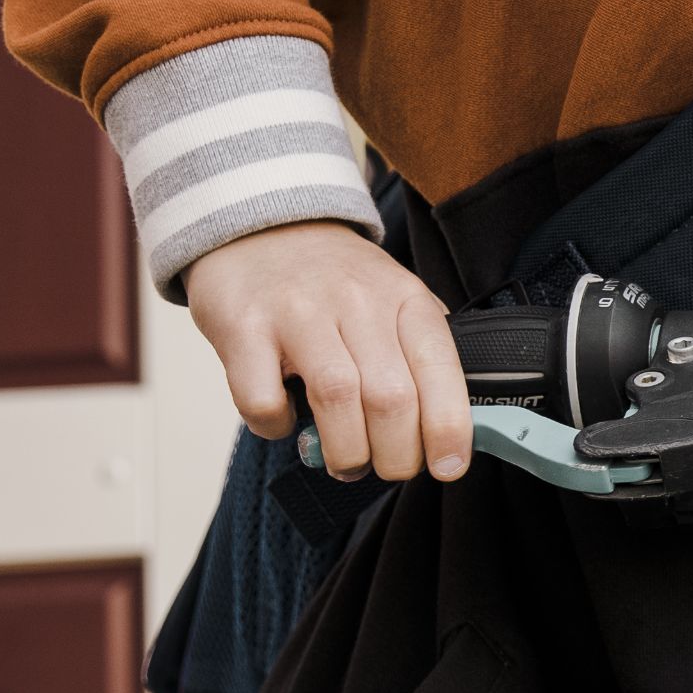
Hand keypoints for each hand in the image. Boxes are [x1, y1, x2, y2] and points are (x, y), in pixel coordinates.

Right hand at [182, 221, 471, 481]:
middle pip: (391, 398)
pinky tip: (285, 421)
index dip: (449, 427)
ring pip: (336, 399)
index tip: (448, 466)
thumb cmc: (333, 281)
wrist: (258, 226)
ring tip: (345, 461)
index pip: (440, 368)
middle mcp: (356, 301)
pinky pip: (263, 399)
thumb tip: (447, 432)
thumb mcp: (392, 298)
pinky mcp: (244, 327)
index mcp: (404, 298)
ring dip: (346, 452)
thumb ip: (418, 354)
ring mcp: (298, 312)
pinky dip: (277, 427)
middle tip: (386, 466)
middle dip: (394, 455)